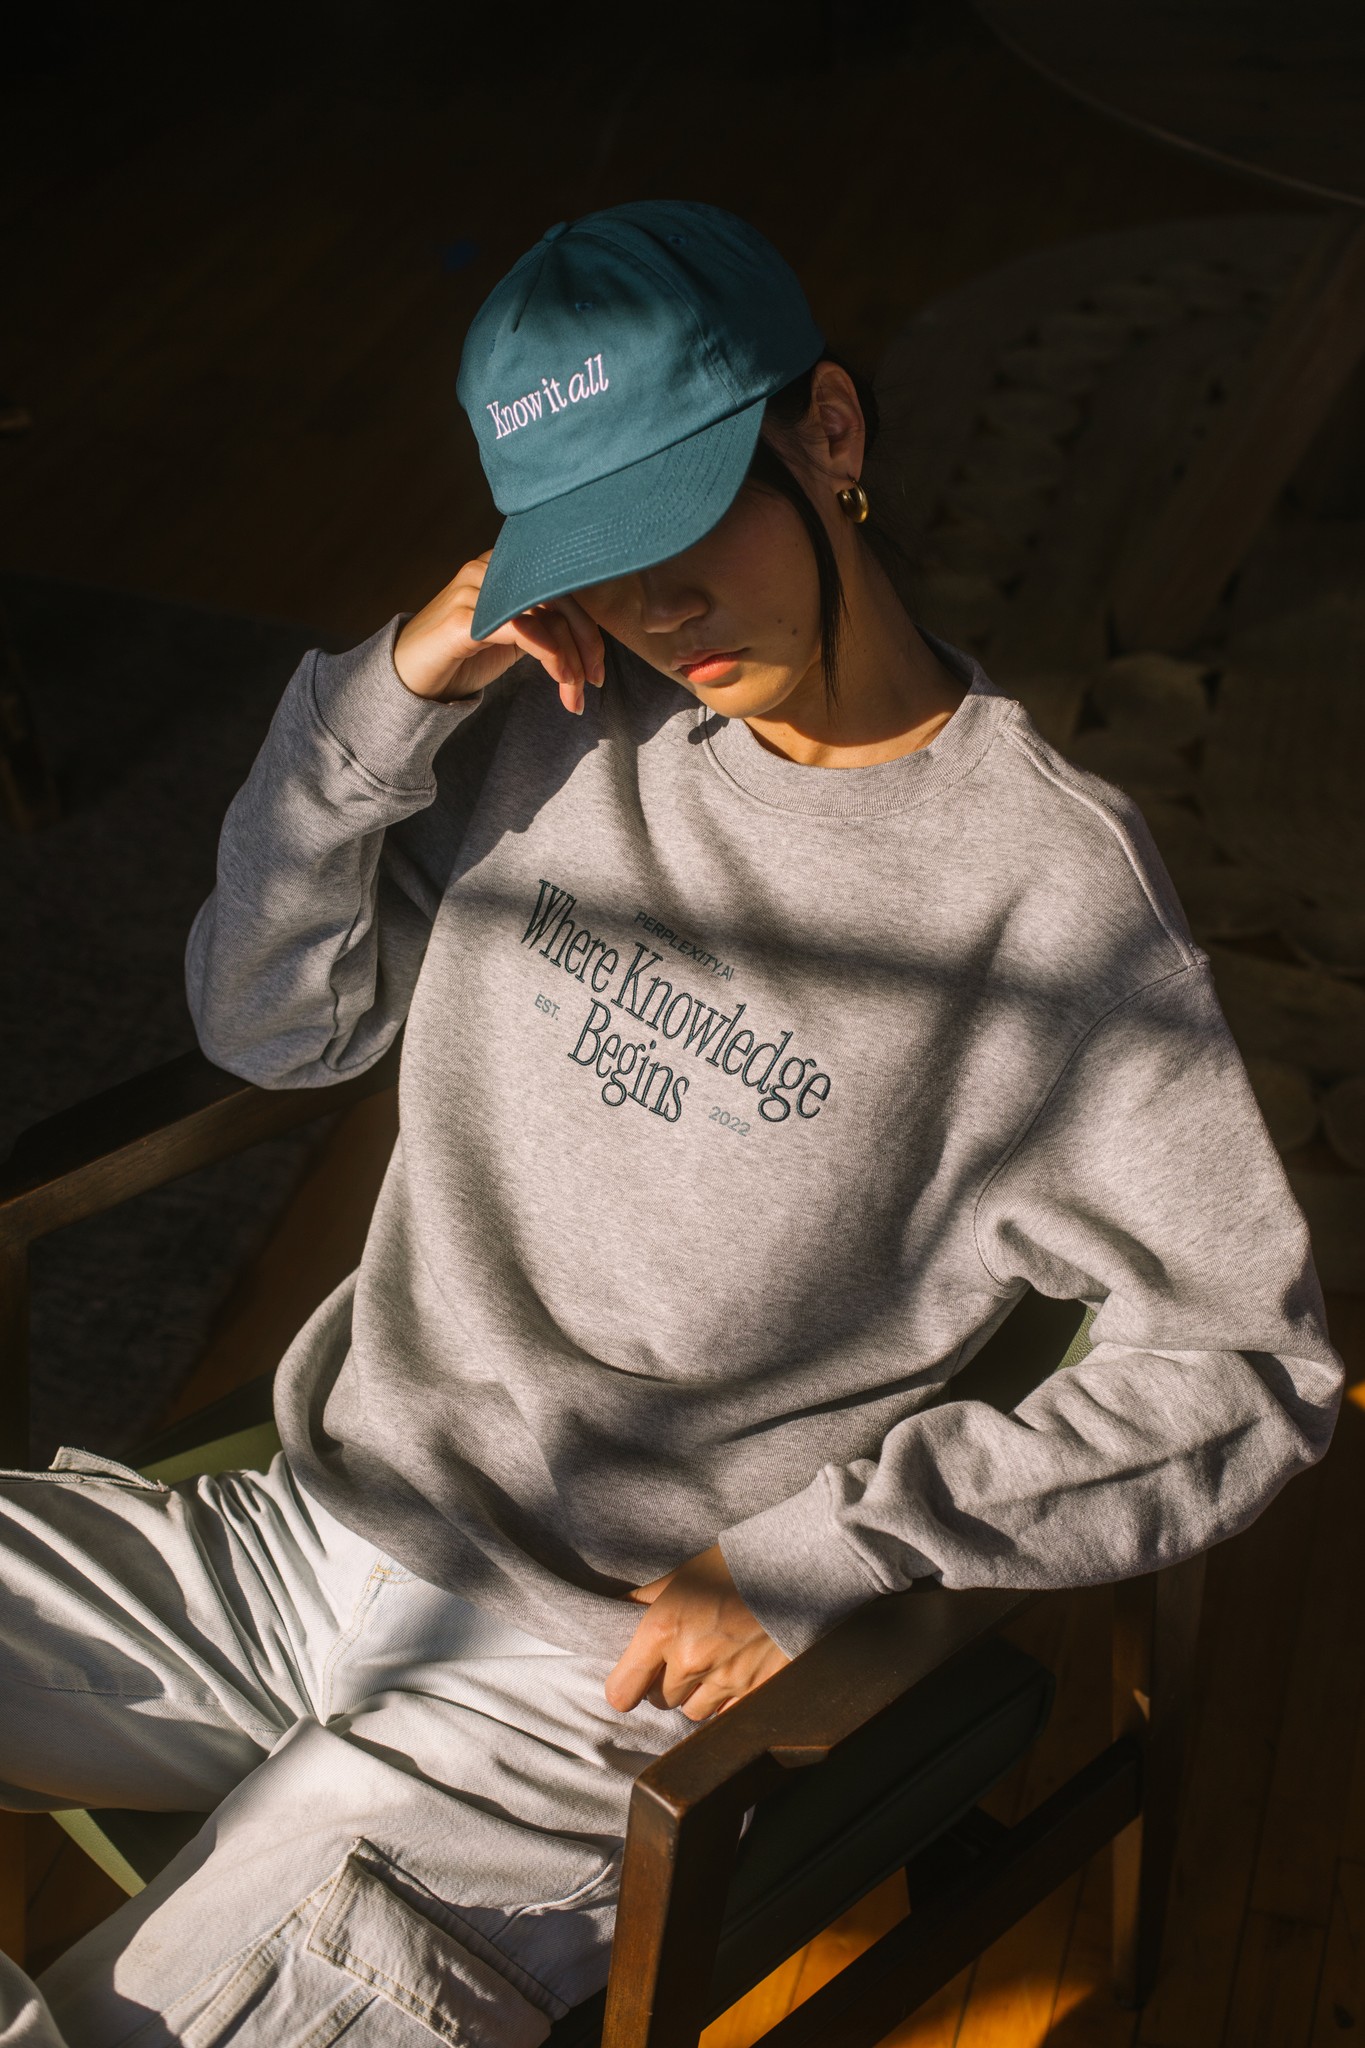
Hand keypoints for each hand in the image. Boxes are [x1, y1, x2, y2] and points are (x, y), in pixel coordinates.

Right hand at [393, 550, 605, 712]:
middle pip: (560, 601)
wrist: (409, 676)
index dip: (590, 629)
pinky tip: (560, 677)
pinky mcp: (463, 619)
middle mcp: (491, 568)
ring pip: (544, 618)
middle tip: (594, 684)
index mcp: (507, 567)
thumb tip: (592, 640)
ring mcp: (474, 590)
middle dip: (585, 647)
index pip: (564, 589)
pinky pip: (520, 629)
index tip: (598, 669)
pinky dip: (548, 653)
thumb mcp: (514, 636)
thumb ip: (546, 625)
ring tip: (573, 696)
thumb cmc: (464, 656)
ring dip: (568, 662)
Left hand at [605, 1543, 789, 1722]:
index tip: (631, 1681)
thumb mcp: (682, 1575)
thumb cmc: (733, 1564)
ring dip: (695, 1696)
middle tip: (679, 1660)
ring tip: (708, 1668)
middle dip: (665, 1684)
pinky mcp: (758, 1689)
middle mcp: (691, 1659)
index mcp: (664, 1628)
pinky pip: (728, 1714)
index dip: (625, 1688)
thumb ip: (646, 1599)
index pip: (623, 1691)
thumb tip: (614, 1609)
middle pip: (660, 1700)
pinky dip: (726, 1701)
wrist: (796, 1566)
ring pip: (693, 1711)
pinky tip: (733, 1675)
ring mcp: (727, 1678)